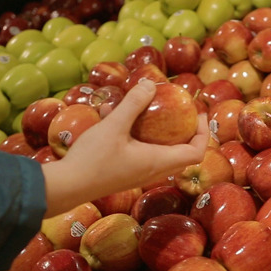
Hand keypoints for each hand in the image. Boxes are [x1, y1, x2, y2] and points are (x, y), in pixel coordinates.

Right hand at [41, 79, 209, 216]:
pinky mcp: (124, 173)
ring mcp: (139, 174)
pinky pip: (141, 153)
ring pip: (161, 154)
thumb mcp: (113, 126)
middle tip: (182, 112)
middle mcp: (152, 171)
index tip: (198, 114)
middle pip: (183, 155)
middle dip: (187, 133)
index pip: (196, 152)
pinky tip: (112, 115)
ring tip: (149, 110)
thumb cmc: (92, 159)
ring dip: (162, 134)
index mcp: (157, 162)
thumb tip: (151, 84)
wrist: (67, 186)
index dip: (203, 133)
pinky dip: (138, 136)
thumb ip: (133, 104)